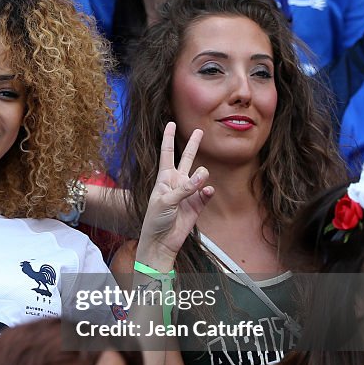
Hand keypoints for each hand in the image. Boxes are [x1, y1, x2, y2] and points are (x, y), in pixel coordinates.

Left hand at [137, 122, 213, 269]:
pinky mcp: (197, 204)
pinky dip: (207, 191)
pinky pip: (206, 192)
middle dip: (192, 145)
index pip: (167, 153)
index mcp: (164, 178)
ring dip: (201, 176)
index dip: (168, 138)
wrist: (161, 241)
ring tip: (200, 180)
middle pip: (186, 158)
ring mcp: (188, 193)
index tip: (170, 123)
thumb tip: (203, 175)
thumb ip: (185, 188)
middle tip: (199, 131)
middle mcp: (177, 182)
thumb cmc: (156, 220)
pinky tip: (206, 192)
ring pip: (200, 175)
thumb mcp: (165, 201)